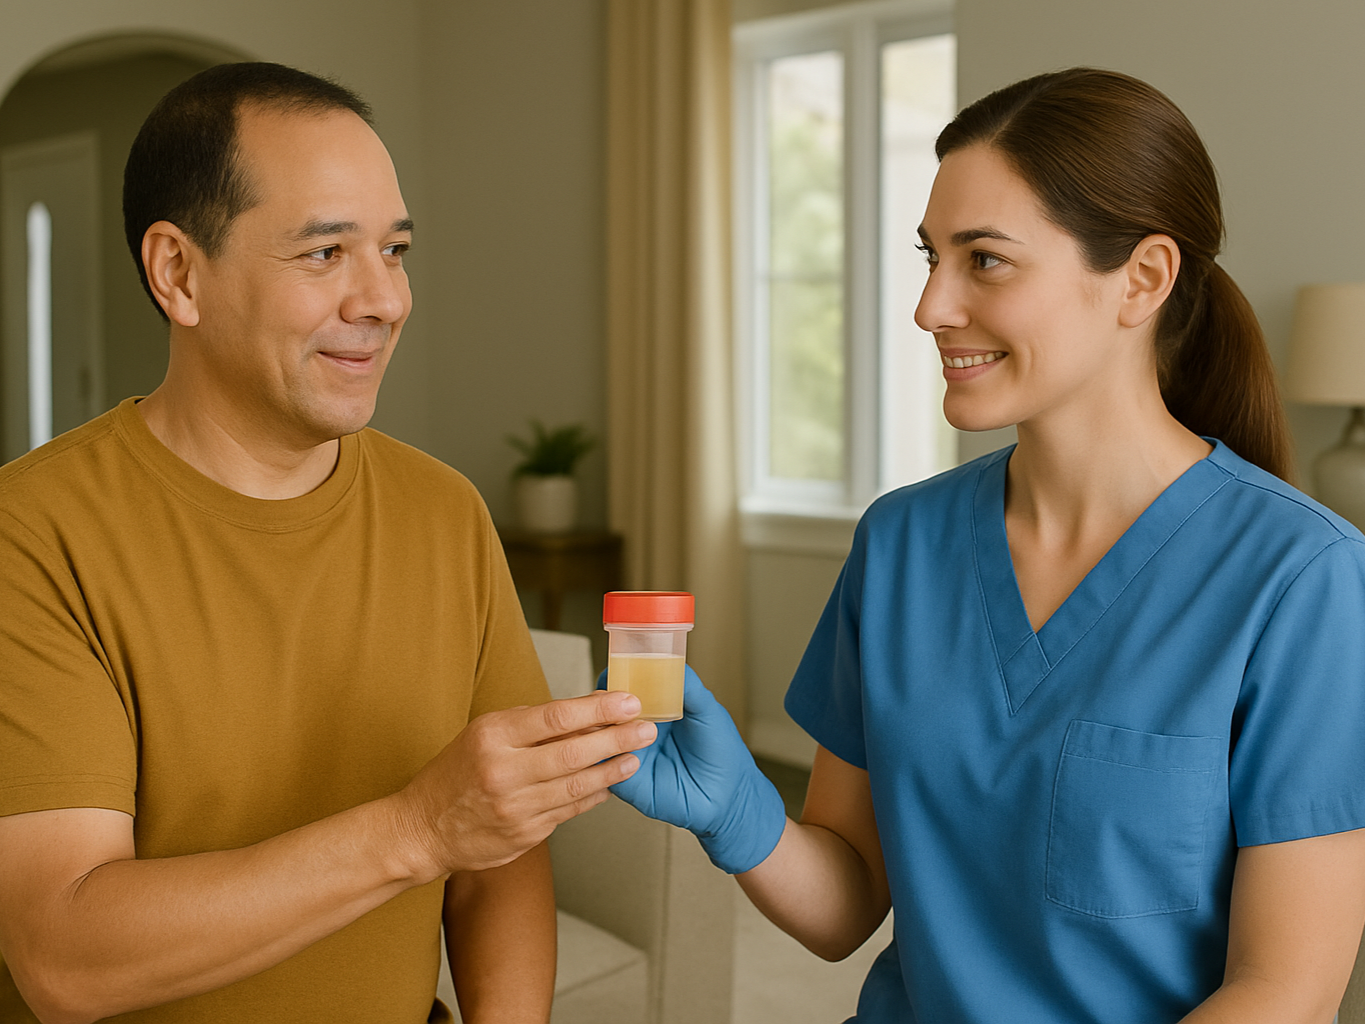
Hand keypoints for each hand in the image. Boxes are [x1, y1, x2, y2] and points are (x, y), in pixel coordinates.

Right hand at [396, 692, 652, 879]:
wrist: (422, 829)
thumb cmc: (457, 773)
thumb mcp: (485, 733)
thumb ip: (533, 724)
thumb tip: (587, 709)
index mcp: (493, 736)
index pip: (555, 717)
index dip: (598, 710)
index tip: (628, 702)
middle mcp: (504, 771)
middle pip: (573, 752)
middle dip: (617, 739)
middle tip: (647, 728)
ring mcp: (515, 807)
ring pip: (577, 785)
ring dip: (612, 770)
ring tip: (635, 756)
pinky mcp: (525, 835)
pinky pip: (569, 811)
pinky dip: (593, 795)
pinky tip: (610, 783)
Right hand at [602, 665, 786, 873]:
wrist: (728, 796)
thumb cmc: (722, 753)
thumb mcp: (707, 711)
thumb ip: (688, 687)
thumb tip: (669, 661)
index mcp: (653, 709)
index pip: (623, 688)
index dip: (615, 677)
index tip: (613, 670)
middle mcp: (635, 730)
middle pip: (602, 711)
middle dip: (601, 703)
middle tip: (611, 699)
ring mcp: (627, 755)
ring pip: (597, 739)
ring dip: (600, 729)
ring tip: (618, 724)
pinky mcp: (624, 782)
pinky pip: (603, 769)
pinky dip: (605, 758)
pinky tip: (619, 750)